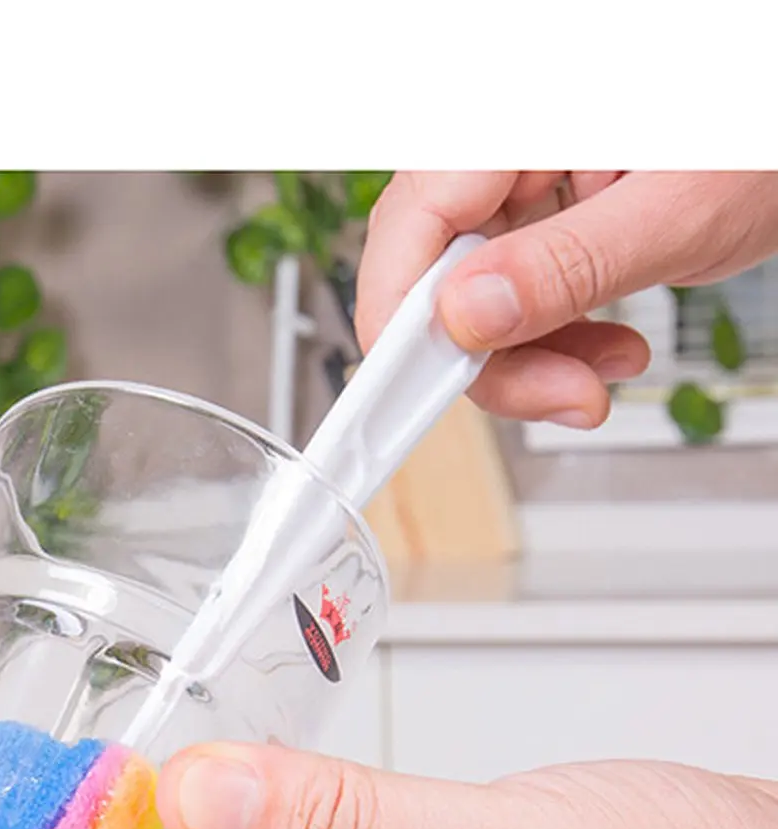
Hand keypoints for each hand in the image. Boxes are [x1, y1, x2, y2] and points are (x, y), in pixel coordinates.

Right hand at [354, 171, 777, 426]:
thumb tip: (465, 316)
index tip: (411, 399)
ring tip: (598, 376)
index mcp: (517, 114)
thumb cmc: (770, 134)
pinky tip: (604, 346)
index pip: (413, 222)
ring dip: (527, 358)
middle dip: (486, 354)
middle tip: (557, 396)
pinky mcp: (542, 205)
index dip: (403, 321)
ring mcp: (520, 171)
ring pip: (469, 292)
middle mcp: (503, 139)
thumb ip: (567, 264)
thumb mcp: (678, 207)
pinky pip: (510, 286)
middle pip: (433, 268)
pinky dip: (551, 336)